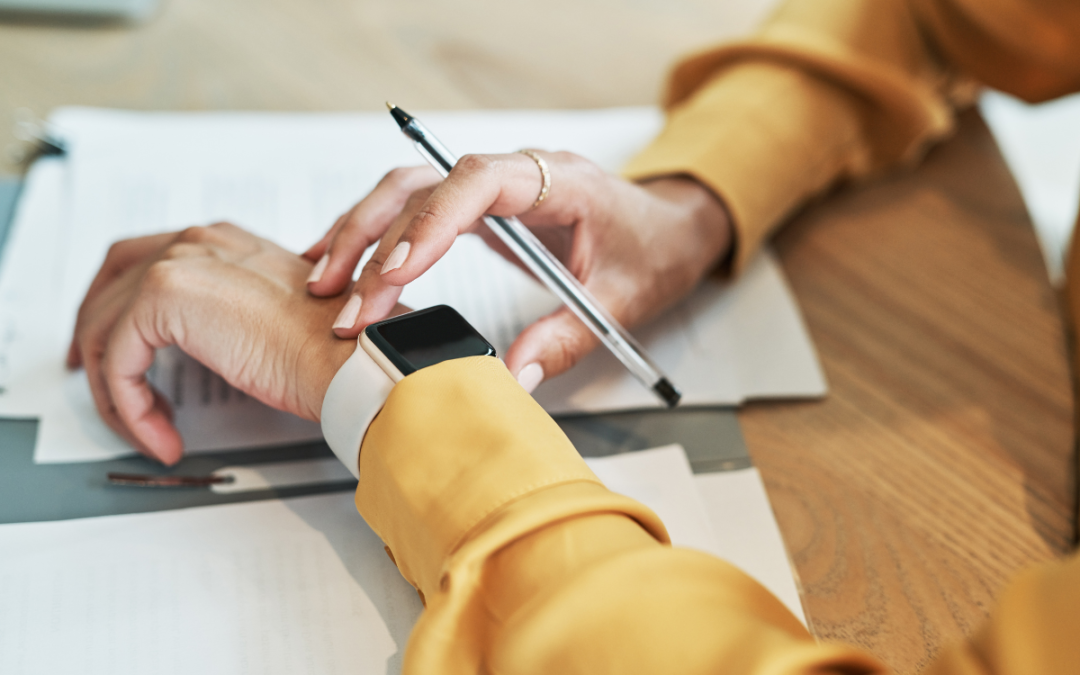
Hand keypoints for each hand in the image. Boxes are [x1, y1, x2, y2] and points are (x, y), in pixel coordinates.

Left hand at [68, 223, 360, 464]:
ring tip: (145, 429)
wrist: (349, 356)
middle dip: (93, 337)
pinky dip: (129, 405)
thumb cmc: (332, 347)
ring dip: (116, 390)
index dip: (116, 306)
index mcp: (224, 242)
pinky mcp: (166, 295)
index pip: (143, 261)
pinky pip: (119, 360)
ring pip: (105, 328)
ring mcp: (179, 261)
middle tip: (92, 380)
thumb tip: (203, 350)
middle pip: (110, 283)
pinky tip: (159, 433)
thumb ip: (227, 320)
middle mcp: (198, 241)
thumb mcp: (269, 321)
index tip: (111, 348)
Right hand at [304, 152, 731, 389]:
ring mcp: (494, 187)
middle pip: (425, 187)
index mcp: (556, 180)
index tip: (397, 270)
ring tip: (324, 282)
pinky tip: (341, 259)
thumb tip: (516, 379)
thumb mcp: (621, 300)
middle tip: (350, 305)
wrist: (666, 230)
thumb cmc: (651, 251)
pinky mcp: (481, 207)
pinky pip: (416, 207)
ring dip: (362, 234)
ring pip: (409, 191)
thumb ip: (568, 337)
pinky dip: (375, 233)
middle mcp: (516, 173)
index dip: (431, 223)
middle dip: (378, 243)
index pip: (477, 183)